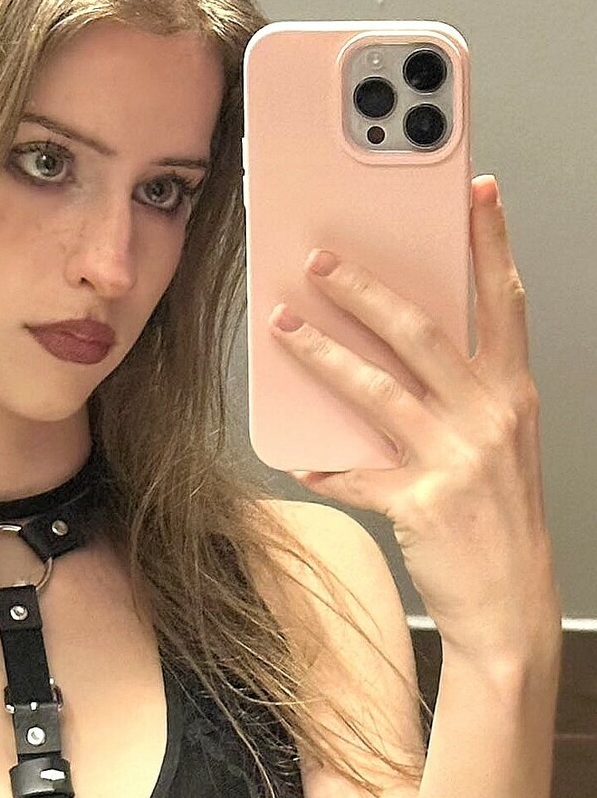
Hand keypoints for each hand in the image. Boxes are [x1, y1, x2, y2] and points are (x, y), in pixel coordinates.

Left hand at [269, 176, 560, 661]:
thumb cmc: (500, 523)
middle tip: (320, 260)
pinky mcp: (420, 503)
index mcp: (513, 396)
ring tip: (284, 327)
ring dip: (323, 353)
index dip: (491, 243)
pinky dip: (325, 465)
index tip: (477, 192)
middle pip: (422, 332)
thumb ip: (462, 398)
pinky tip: (298, 457)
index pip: (503, 302)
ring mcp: (456, 460)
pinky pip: (356, 473)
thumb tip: (397, 357)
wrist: (509, 606)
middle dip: (366, 290)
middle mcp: (490, 419)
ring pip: (377, 388)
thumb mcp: (499, 448)